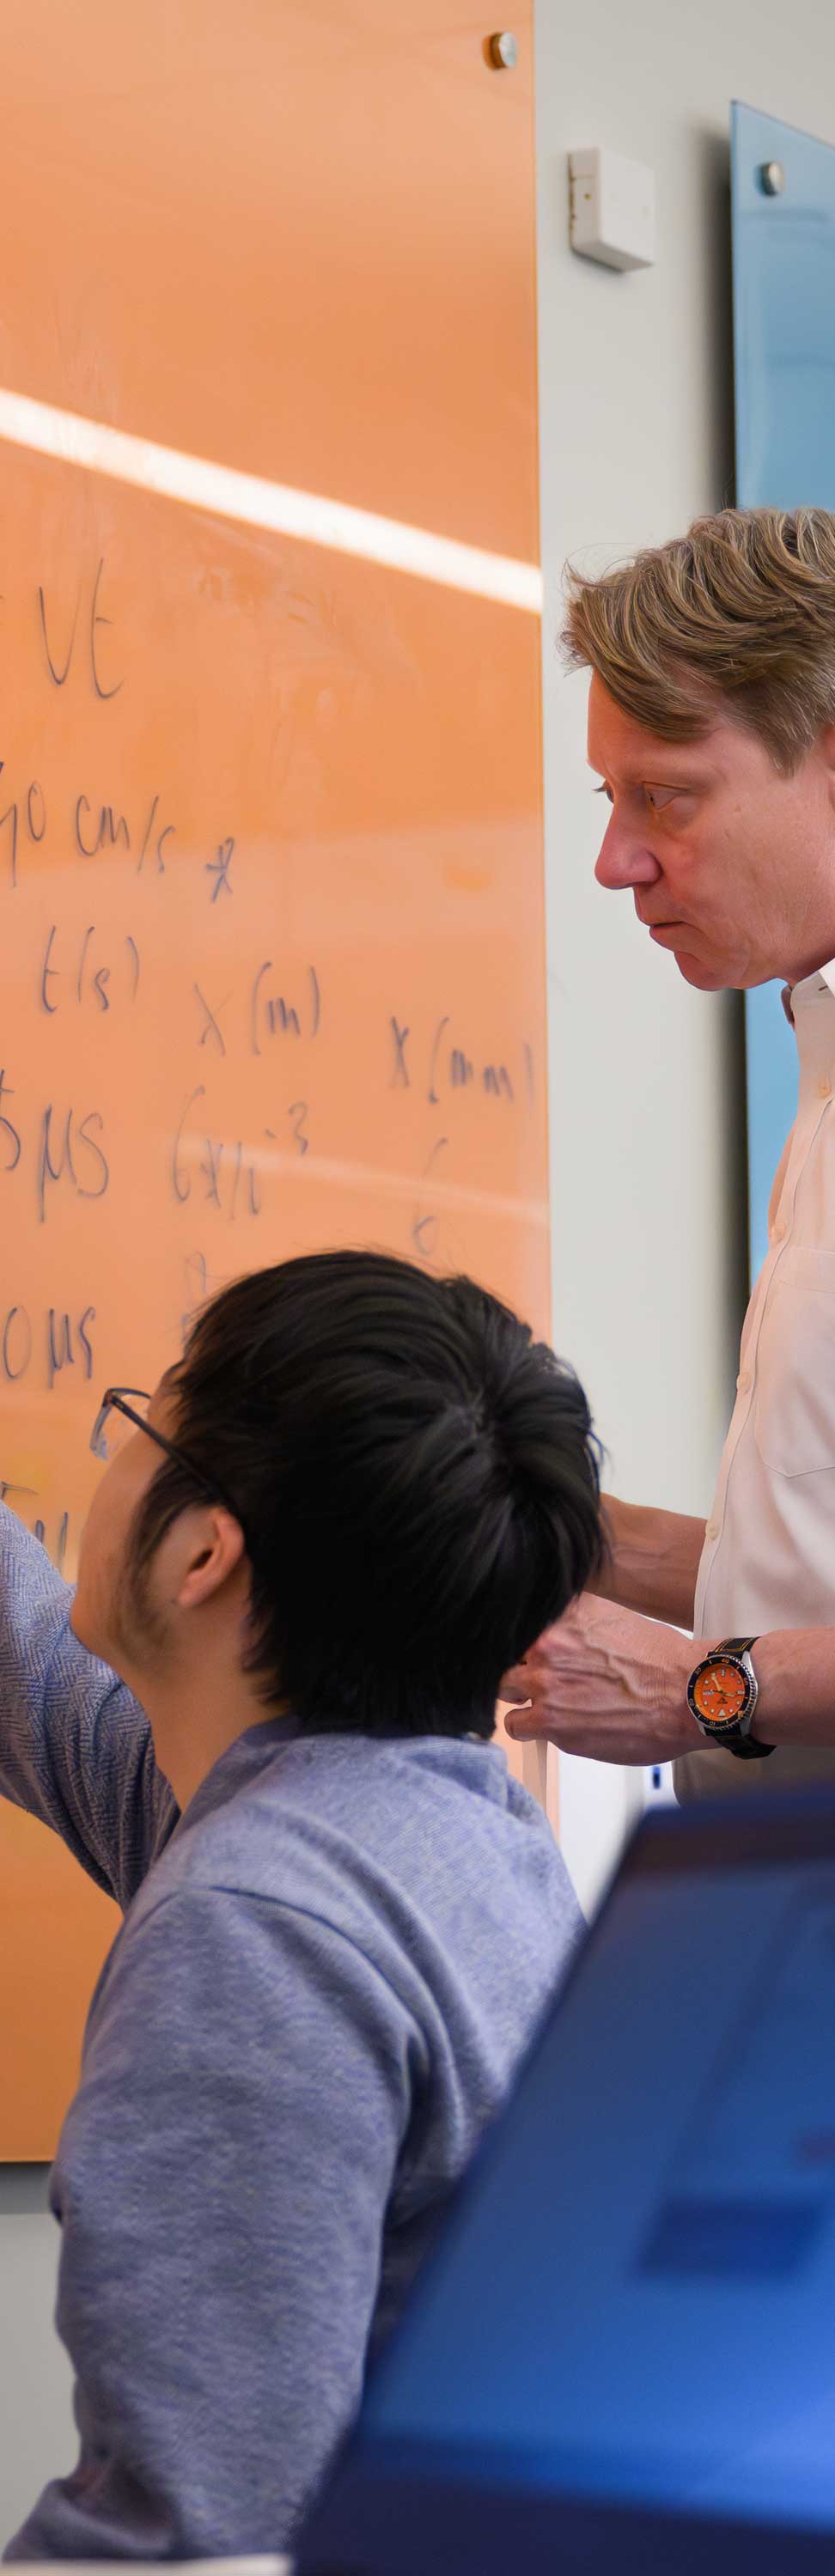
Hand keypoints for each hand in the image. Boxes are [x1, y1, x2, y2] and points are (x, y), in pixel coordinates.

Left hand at [501, 1594, 701, 1764]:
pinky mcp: (549, 1719)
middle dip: (520, 1666)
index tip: (529, 1650)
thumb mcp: (613, 1618)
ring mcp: (545, 1681)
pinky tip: (547, 1725)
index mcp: (564, 1612)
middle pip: (506, 1653)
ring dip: (522, 1695)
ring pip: (505, 1687)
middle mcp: (548, 1642)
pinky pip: (515, 1724)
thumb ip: (575, 1622)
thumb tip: (554, 1629)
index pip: (518, 1619)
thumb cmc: (661, 1662)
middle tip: (541, 1678)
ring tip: (547, 1702)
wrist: (687, 1695)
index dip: (523, 1639)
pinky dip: (527, 1726)